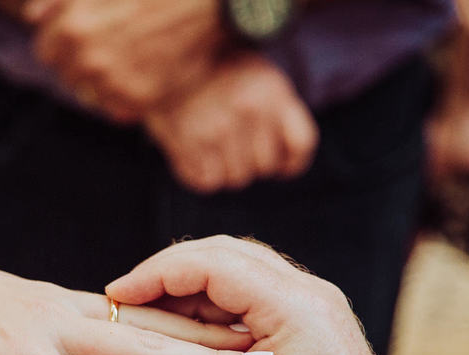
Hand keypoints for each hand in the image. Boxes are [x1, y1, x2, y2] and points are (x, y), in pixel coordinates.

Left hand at [0, 234, 277, 354]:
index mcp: (18, 353)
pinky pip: (121, 308)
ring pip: (140, 317)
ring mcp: (52, 302)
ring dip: (200, 330)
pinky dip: (166, 316)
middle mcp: (46, 320)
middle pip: (141, 344)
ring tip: (258, 339)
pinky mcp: (53, 296)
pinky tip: (203, 324)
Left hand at [25, 0, 221, 122]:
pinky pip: (118, 108)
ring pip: (91, 94)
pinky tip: (144, 70)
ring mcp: (114, 84)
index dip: (61, 41)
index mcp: (70, 30)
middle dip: (81, 61)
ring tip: (129, 55)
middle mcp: (87, 62)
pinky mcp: (140, 101)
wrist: (208, 2)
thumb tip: (32, 17)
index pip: (45, 51)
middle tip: (112, 43)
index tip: (81, 35)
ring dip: (102, 80)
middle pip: (67, 75)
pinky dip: (125, 95)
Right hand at [105, 236, 375, 354]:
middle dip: (167, 273)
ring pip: (236, 267)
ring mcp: (312, 299)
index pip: (212, 263)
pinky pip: (251, 289)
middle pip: (223, 253)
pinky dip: (212, 301)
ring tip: (150, 315)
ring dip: (189, 286)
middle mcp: (309, 291)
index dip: (156, 274)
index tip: (118, 295)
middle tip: (127, 301)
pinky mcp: (308, 313)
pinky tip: (185, 329)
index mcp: (296, 309)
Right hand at [145, 54, 318, 193]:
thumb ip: (279, 113)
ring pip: (236, 178)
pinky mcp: (188, 142)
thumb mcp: (260, 78)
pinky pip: (207, 182)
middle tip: (236, 148)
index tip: (281, 166)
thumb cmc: (218, 73)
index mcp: (271, 91)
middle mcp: (248, 108)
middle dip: (253, 163)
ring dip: (226, 171)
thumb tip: (285, 165)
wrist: (167, 58)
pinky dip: (202, 175)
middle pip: (265, 166)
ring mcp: (217, 127)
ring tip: (214, 149)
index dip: (292, 163)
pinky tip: (197, 155)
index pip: (301, 144)